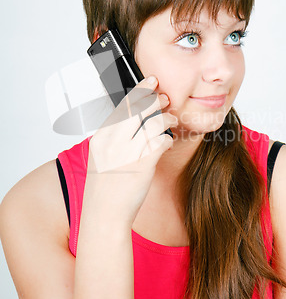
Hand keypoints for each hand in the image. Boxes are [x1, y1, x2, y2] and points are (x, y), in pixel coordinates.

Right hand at [84, 76, 177, 225]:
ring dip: (166, 119)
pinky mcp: (141, 166)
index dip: (139, 91)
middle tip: (164, 97)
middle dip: (154, 99)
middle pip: (138, 109)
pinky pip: (161, 142)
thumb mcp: (101, 158)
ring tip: (171, 120)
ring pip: (153, 123)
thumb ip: (113, 138)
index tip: (150, 81)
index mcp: (101, 138)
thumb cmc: (104, 190)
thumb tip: (133, 120)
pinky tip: (168, 142)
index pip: (122, 105)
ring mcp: (126, 153)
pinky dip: (168, 139)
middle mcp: (112, 142)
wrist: (103, 216)